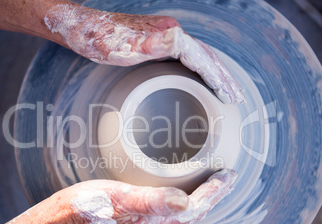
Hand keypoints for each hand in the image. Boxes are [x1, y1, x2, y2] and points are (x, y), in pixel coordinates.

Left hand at [44, 4, 244, 103]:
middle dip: (224, 77)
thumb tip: (180, 38)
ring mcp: (166, 36)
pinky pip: (189, 58)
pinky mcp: (159, 42)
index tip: (231, 96)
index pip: (202, 58)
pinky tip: (202, 80)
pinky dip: (201, 70)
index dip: (218, 78)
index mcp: (167, 34)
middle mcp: (171, 32)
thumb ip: (150, 43)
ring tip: (227, 91)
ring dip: (216, 74)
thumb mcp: (121, 46)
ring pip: (200, 56)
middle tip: (238, 98)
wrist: (82, 28)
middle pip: (207, 56)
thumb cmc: (97, 39)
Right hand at [51, 169, 237, 223]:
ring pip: (181, 211)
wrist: (63, 217)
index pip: (194, 210)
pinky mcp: (136, 217)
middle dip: (212, 196)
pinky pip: (167, 208)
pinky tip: (179, 186)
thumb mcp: (119, 198)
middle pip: (192, 213)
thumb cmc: (87, 205)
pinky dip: (181, 196)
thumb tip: (185, 203)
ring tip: (211, 181)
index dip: (214, 193)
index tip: (229, 175)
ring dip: (199, 196)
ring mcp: (144, 223)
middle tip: (227, 177)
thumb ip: (151, 201)